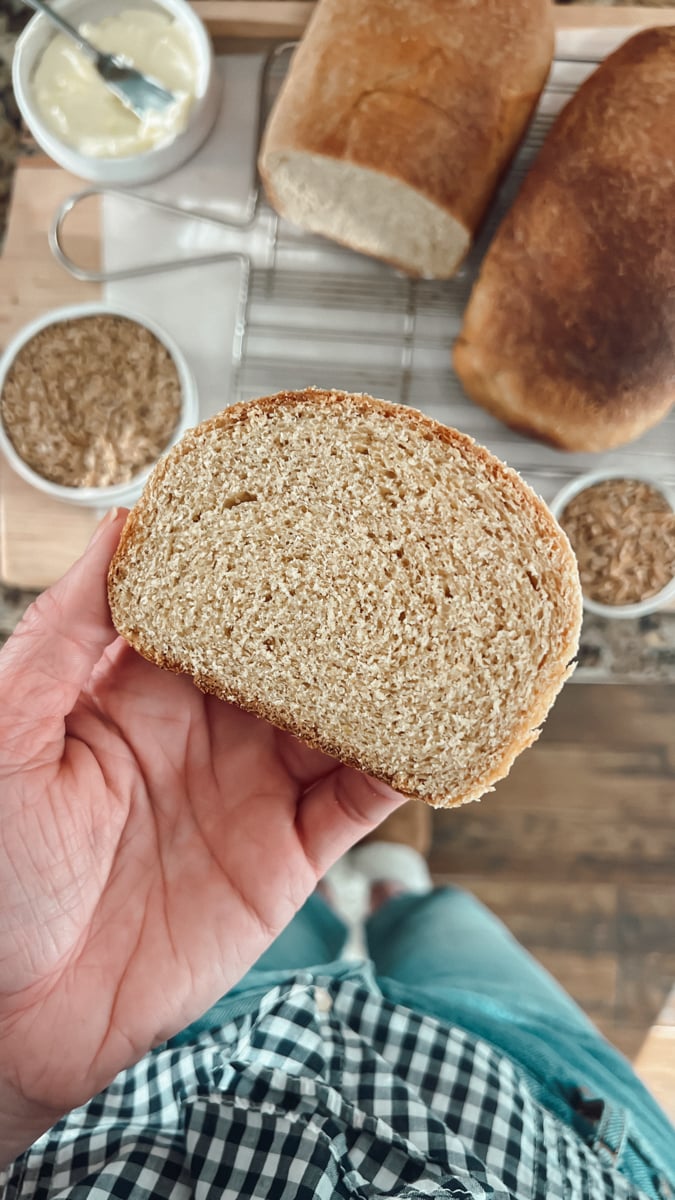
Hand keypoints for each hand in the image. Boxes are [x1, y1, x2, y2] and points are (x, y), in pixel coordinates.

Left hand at [0, 509, 403, 1160]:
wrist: (16, 1022)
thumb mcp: (9, 731)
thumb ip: (67, 631)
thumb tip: (120, 521)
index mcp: (139, 687)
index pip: (217, 601)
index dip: (262, 553)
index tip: (311, 496)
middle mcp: (209, 727)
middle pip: (295, 649)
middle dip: (344, 603)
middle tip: (402, 543)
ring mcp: (257, 787)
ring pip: (341, 712)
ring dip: (389, 673)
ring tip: (443, 618)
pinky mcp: (292, 854)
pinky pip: (364, 798)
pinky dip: (407, 761)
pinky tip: (441, 723)